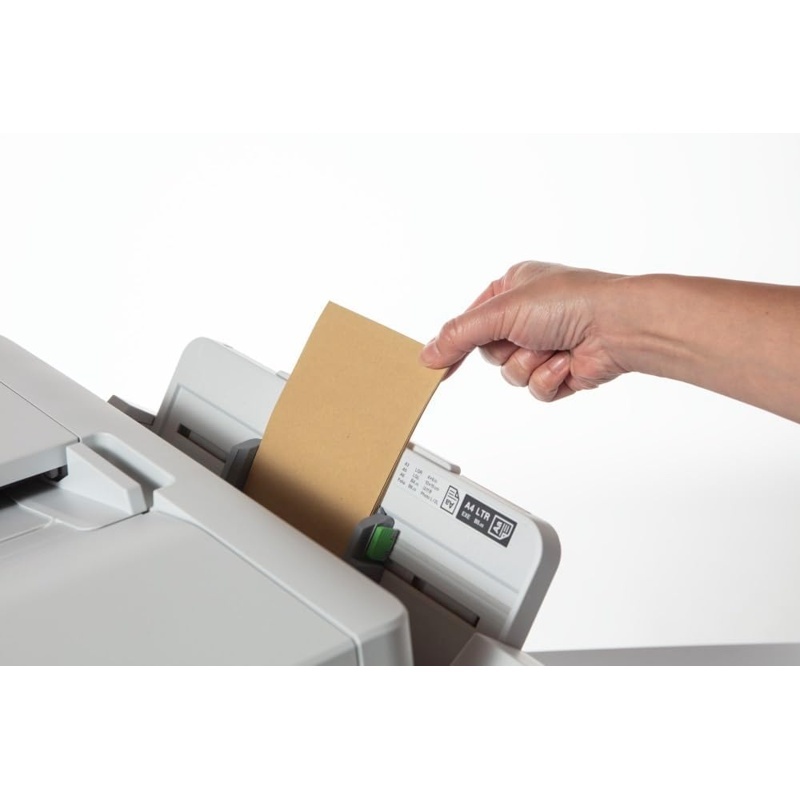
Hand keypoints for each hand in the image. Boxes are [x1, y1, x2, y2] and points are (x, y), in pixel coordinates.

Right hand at [420, 261, 628, 401]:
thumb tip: (427, 354)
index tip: (437, 362)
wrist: (620, 326)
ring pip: (512, 375)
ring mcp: (545, 344)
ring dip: (530, 364)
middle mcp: (528, 316)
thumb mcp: (501, 311)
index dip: (458, 341)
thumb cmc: (570, 301)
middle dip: (507, 350)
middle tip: (526, 336)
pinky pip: (536, 388)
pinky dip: (550, 377)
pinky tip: (568, 361)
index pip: (471, 322)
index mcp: (512, 289)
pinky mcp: (561, 370)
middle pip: (489, 352)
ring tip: (555, 346)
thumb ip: (460, 334)